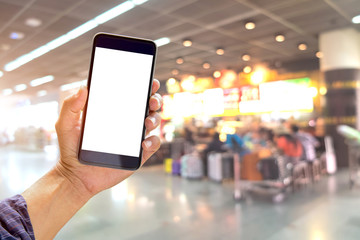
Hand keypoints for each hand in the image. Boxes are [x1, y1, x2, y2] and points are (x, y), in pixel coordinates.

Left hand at [55, 80, 161, 198]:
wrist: (77, 176)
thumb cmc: (71, 149)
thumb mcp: (66, 125)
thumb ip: (71, 106)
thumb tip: (83, 87)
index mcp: (114, 112)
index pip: (132, 95)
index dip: (144, 87)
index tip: (149, 81)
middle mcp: (128, 123)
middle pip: (149, 107)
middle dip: (155, 100)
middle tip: (151, 101)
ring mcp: (134, 138)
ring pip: (154, 123)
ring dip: (155, 119)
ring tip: (146, 123)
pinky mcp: (139, 154)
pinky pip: (153, 144)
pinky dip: (153, 141)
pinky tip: (144, 142)